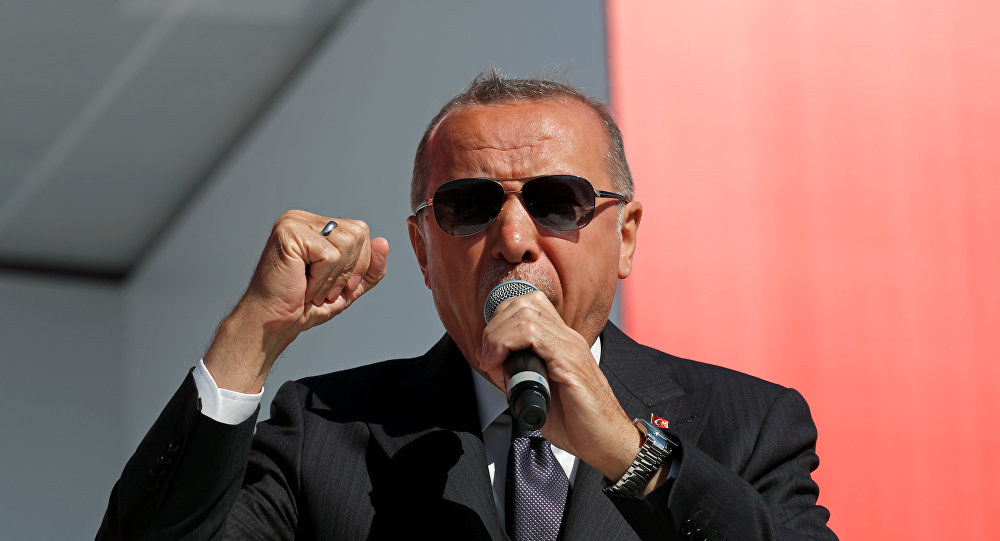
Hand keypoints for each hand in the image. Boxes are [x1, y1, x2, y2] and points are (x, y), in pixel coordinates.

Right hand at [204, 210, 388, 391]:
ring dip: (333, 277)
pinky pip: (330, 255)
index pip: (361, 231)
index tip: (336, 286)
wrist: (272, 322)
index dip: (359, 264)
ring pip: (347, 243)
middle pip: (358, 233)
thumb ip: (370, 268)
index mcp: (318, 227)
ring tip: (313, 288)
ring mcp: (295, 222)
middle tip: (324, 289)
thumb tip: (383, 243)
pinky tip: (304, 286)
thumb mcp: (348, 287)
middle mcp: (305, 219)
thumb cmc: (302, 306)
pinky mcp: (289, 233)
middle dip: (348, 270)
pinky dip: (321, 279)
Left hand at [475, 292, 641, 481]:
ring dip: (498, 336)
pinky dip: (507, 344)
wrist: (605, 441)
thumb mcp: (538, 392)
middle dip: (495, 326)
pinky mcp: (569, 362)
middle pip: (524, 303)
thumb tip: (490, 360)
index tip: (489, 349)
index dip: (501, 320)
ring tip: (490, 360)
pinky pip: (534, 335)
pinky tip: (499, 363)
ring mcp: (570, 347)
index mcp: (562, 342)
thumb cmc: (577, 422)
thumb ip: (516, 374)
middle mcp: (567, 338)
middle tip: (487, 355)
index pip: (529, 304)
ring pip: (525, 315)